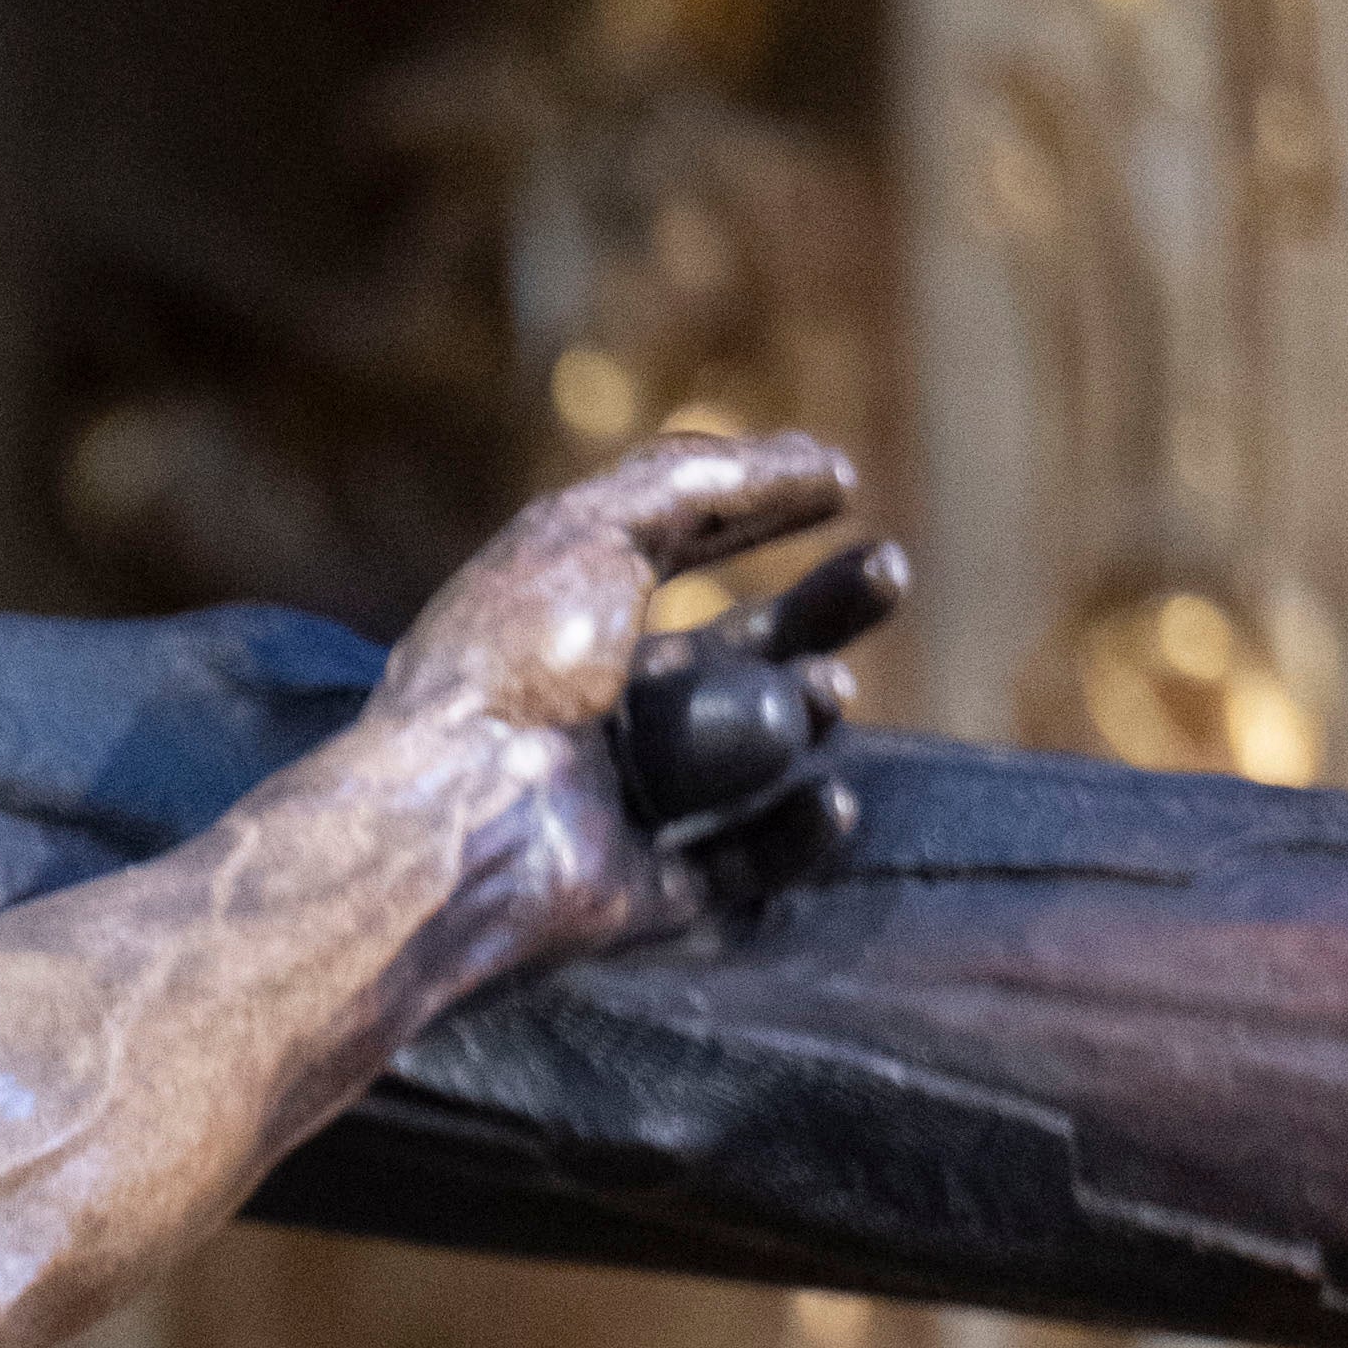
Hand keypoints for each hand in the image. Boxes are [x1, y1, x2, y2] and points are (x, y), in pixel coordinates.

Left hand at [374, 431, 885, 963]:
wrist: (457, 812)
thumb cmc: (510, 660)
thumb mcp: (589, 531)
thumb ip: (695, 482)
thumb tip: (819, 460)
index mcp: (564, 613)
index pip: (680, 547)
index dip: (758, 511)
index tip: (846, 486)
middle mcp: (591, 703)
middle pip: (736, 648)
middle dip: (818, 607)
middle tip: (889, 571)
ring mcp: (615, 798)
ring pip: (747, 752)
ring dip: (804, 711)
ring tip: (828, 689)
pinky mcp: (635, 887)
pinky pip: (737, 865)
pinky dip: (793, 834)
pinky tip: (835, 798)